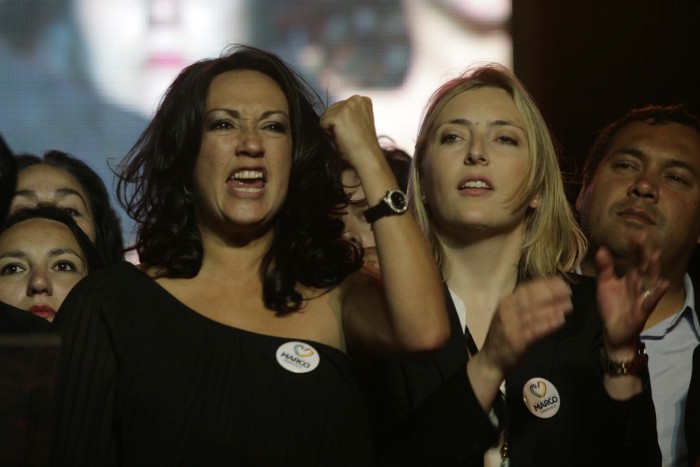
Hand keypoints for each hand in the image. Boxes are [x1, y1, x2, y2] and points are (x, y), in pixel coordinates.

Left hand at [320, 95, 381, 168]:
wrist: (366, 158)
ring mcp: (347, 106)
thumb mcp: (356, 123)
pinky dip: (328, 135)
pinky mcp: (338, 116)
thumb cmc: (361, 146)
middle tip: (347, 137)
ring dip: (331, 130)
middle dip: (334, 125)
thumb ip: (347, 115)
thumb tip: (327, 114)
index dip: (341, 123)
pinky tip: (341, 140)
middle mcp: (356, 99)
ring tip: (345, 139)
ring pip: (325, 116)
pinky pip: (322, 124)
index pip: (338, 108)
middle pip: (330, 110)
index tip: (353, 133)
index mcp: (363, 100)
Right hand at [479, 276, 572, 377]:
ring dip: (553, 307)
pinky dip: (548, 323)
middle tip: (568, 291)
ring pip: (534, 313)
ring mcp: (511, 326)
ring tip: (569, 304)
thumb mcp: (509, 316)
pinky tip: (560, 319)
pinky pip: (534, 330)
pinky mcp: (516, 341)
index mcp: (505, 303)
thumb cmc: (503, 336)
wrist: (490, 361)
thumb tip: (548, 293)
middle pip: (530, 298)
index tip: (560, 281)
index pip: (525, 289)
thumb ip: (523, 306)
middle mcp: (506, 312)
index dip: (543, 284)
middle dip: (550, 293)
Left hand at [595, 234, 668, 356]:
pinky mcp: (643, 310)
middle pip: (643, 266)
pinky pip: (651, 301)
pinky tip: (663, 284)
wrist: (613, 330)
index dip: (634, 248)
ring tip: (655, 255)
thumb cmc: (612, 306)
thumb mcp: (605, 285)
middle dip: (643, 252)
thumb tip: (602, 249)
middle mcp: (639, 284)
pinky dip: (657, 293)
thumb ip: (605, 268)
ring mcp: (642, 296)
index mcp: (630, 277)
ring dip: (653, 268)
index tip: (634, 233)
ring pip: (649, 280)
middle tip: (642, 236)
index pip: (634, 260)